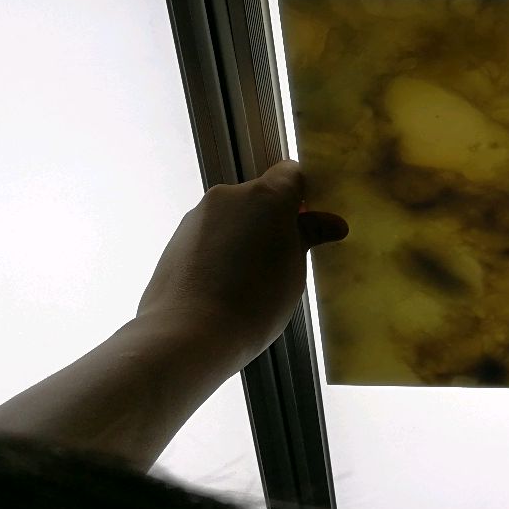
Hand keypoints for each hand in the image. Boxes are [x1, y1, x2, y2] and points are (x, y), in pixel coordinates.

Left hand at [136, 160, 348, 369]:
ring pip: (232, 216)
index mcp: (266, 196)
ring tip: (246, 279)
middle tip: (280, 259)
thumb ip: (307, 237)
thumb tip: (331, 224)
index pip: (291, 174)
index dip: (302, 196)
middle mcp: (229, 195)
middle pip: (259, 196)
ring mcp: (198, 215)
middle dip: (271, 221)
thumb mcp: (293, 271)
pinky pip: (209, 235)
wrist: (188, 334)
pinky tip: (221, 285)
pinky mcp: (176, 237)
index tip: (307, 225)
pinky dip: (219, 250)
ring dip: (243, 236)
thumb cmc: (254, 302)